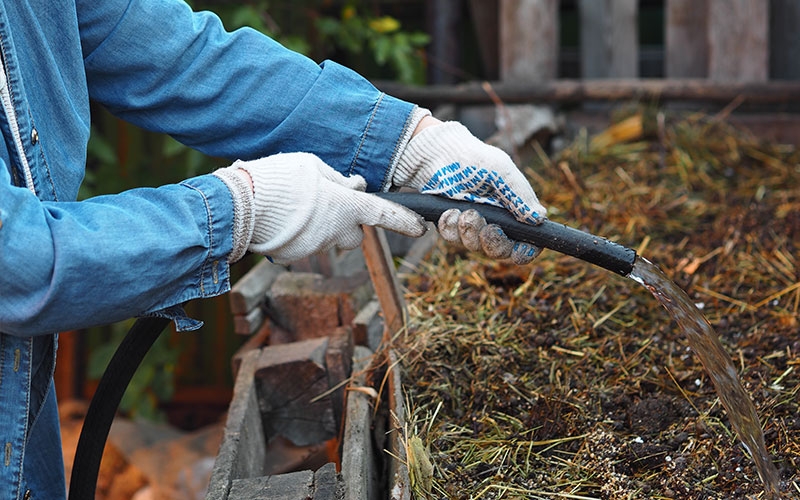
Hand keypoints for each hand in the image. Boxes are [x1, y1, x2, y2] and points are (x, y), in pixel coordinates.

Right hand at [215, 153, 425, 262]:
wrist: (238, 206)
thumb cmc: (278, 179)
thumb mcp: (312, 166)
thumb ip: (338, 179)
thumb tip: (356, 186)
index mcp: (345, 206)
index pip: (383, 214)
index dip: (404, 220)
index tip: (420, 227)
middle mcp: (335, 232)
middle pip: (355, 234)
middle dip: (348, 222)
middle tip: (327, 203)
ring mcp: (316, 247)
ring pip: (329, 238)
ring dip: (321, 226)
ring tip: (296, 205)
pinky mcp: (295, 256)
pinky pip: (306, 245)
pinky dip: (300, 234)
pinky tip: (283, 218)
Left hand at [394, 119, 545, 263]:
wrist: (440, 153)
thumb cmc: (475, 160)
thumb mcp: (502, 172)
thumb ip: (520, 195)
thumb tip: (540, 217)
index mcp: (514, 213)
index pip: (525, 244)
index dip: (524, 251)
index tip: (519, 247)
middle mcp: (495, 224)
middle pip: (501, 252)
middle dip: (494, 243)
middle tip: (487, 228)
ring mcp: (472, 227)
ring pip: (475, 248)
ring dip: (470, 232)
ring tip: (464, 212)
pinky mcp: (452, 226)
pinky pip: (453, 239)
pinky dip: (451, 227)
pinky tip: (450, 211)